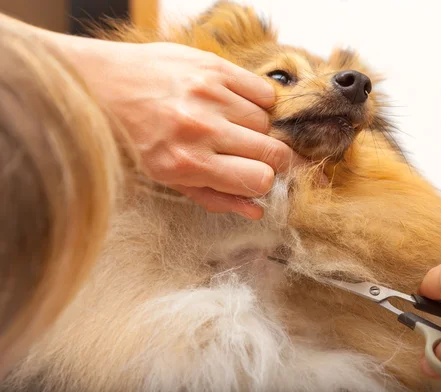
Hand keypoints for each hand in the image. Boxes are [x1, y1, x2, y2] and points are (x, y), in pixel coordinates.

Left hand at [58, 38, 301, 218]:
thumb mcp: (168, 178)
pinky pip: (263, 91)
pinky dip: (258, 102)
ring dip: (257, 129)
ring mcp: (209, 94)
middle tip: (261, 156)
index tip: (261, 176)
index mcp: (187, 163)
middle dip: (274, 159)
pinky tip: (238, 105)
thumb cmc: (135, 139)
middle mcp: (201, 128)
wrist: (101, 85)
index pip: (259, 179)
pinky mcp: (213, 66)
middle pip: (272, 151)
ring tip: (233, 126)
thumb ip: (216, 197)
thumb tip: (257, 210)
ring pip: (266, 121)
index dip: (265, 181)